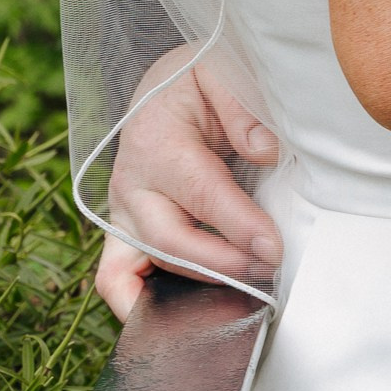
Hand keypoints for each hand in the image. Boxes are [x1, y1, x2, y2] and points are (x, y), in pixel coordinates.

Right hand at [95, 50, 283, 320]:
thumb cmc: (197, 82)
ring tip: (239, 302)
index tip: (273, 249)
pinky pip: (117, 283)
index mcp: (156, 140)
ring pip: (136, 273)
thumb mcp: (221, 70)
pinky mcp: (121, 237)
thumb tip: (265, 153)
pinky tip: (191, 321)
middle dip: (222, 267)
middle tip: (268, 274)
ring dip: (188, 296)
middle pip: (169, 243)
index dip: (238, 226)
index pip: (201, 193)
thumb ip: (243, 105)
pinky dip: (144, 309)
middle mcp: (130, 183)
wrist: (163, 90)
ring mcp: (121, 216)